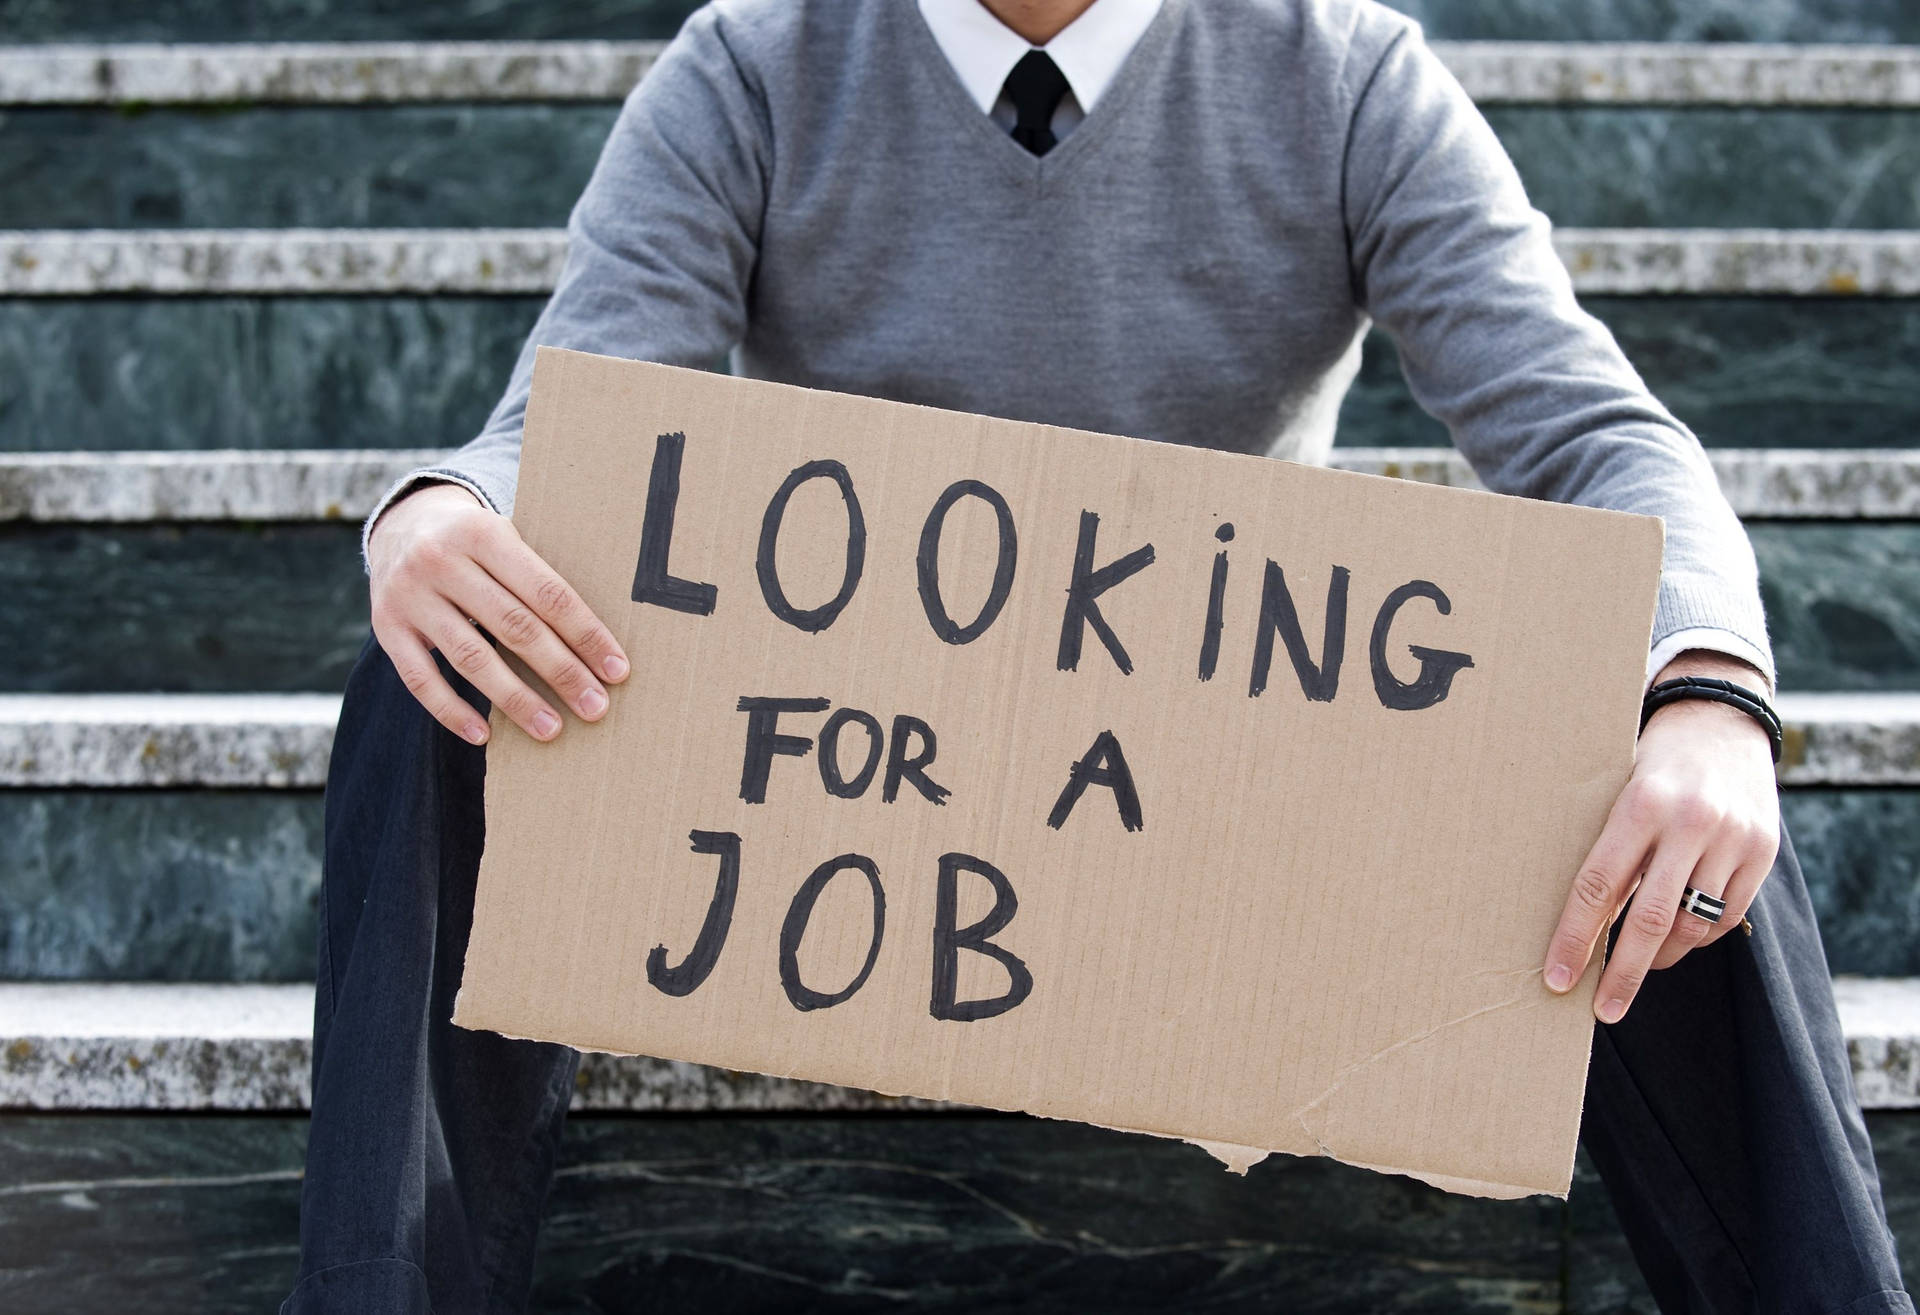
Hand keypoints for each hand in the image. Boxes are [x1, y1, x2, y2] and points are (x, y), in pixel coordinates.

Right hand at [367, 482, 629, 743]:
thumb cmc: (477, 543)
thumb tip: (599, 641)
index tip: (617, 671)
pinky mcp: (386, 626)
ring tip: (551, 729)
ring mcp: (409, 595)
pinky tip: (483, 735)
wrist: (402, 525)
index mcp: (485, 533)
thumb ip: (538, 576)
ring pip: (470, 657)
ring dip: (515, 699)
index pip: (547, 593)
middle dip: (561, 672)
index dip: (586, 634)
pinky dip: (451, 711)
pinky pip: (419, 679)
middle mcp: (442, 560)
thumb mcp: (505, 536)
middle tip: (595, 707)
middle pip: (513, 626)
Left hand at [1542, 652, 1779, 1021]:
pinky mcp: (1763, 852)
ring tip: (1638, 967)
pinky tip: (1677, 937)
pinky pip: (1726, 917)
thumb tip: (1577, 923)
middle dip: (1622, 974)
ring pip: (1692, 925)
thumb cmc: (1649, 761)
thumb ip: (1607, 847)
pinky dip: (1698, 936)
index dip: (1575, 939)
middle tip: (1601, 1009)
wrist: (1720, 720)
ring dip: (1660, 956)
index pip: (1598, 887)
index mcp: (1639, 805)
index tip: (1557, 978)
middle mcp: (1690, 823)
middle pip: (1648, 920)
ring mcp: (1733, 839)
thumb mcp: (1617, 789)